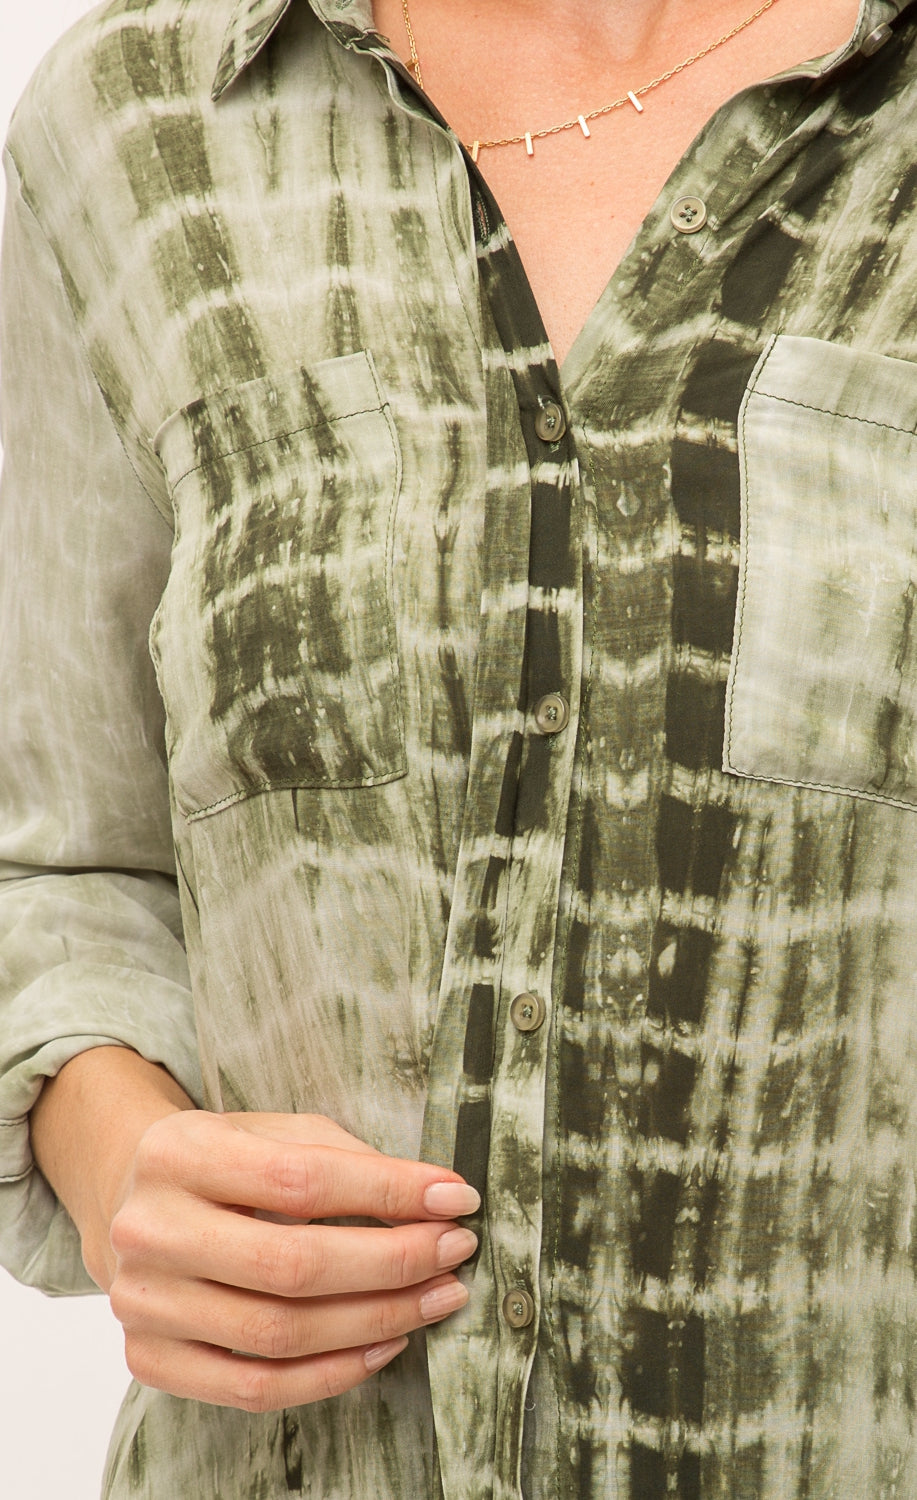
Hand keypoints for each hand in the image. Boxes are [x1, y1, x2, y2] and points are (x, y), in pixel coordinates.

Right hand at [103, 1108, 479, 1410]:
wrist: (132, 1205)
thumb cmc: (225, 1162)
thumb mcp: (273, 1131)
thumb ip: (345, 1158)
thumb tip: (435, 1200)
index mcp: (178, 1153)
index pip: (301, 1180)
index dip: (388, 1191)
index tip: (456, 1197)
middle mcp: (150, 1229)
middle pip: (293, 1264)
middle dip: (393, 1262)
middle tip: (455, 1252)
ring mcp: (144, 1302)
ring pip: (280, 1333)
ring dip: (378, 1320)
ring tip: (436, 1298)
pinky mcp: (150, 1359)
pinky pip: (255, 1387)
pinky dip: (332, 1374)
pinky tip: (385, 1344)